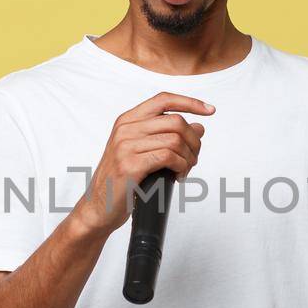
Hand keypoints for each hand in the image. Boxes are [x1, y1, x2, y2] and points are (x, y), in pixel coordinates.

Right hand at [73, 91, 211, 235]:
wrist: (97, 207)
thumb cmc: (121, 181)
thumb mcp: (141, 152)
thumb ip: (166, 136)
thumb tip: (199, 127)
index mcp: (127, 120)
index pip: (164, 100)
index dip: (190, 102)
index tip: (210, 110)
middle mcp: (125, 129)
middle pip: (176, 121)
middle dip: (194, 141)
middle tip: (193, 159)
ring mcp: (125, 146)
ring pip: (175, 140)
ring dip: (189, 157)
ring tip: (185, 170)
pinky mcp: (130, 164)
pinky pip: (168, 157)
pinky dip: (181, 166)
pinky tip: (178, 176)